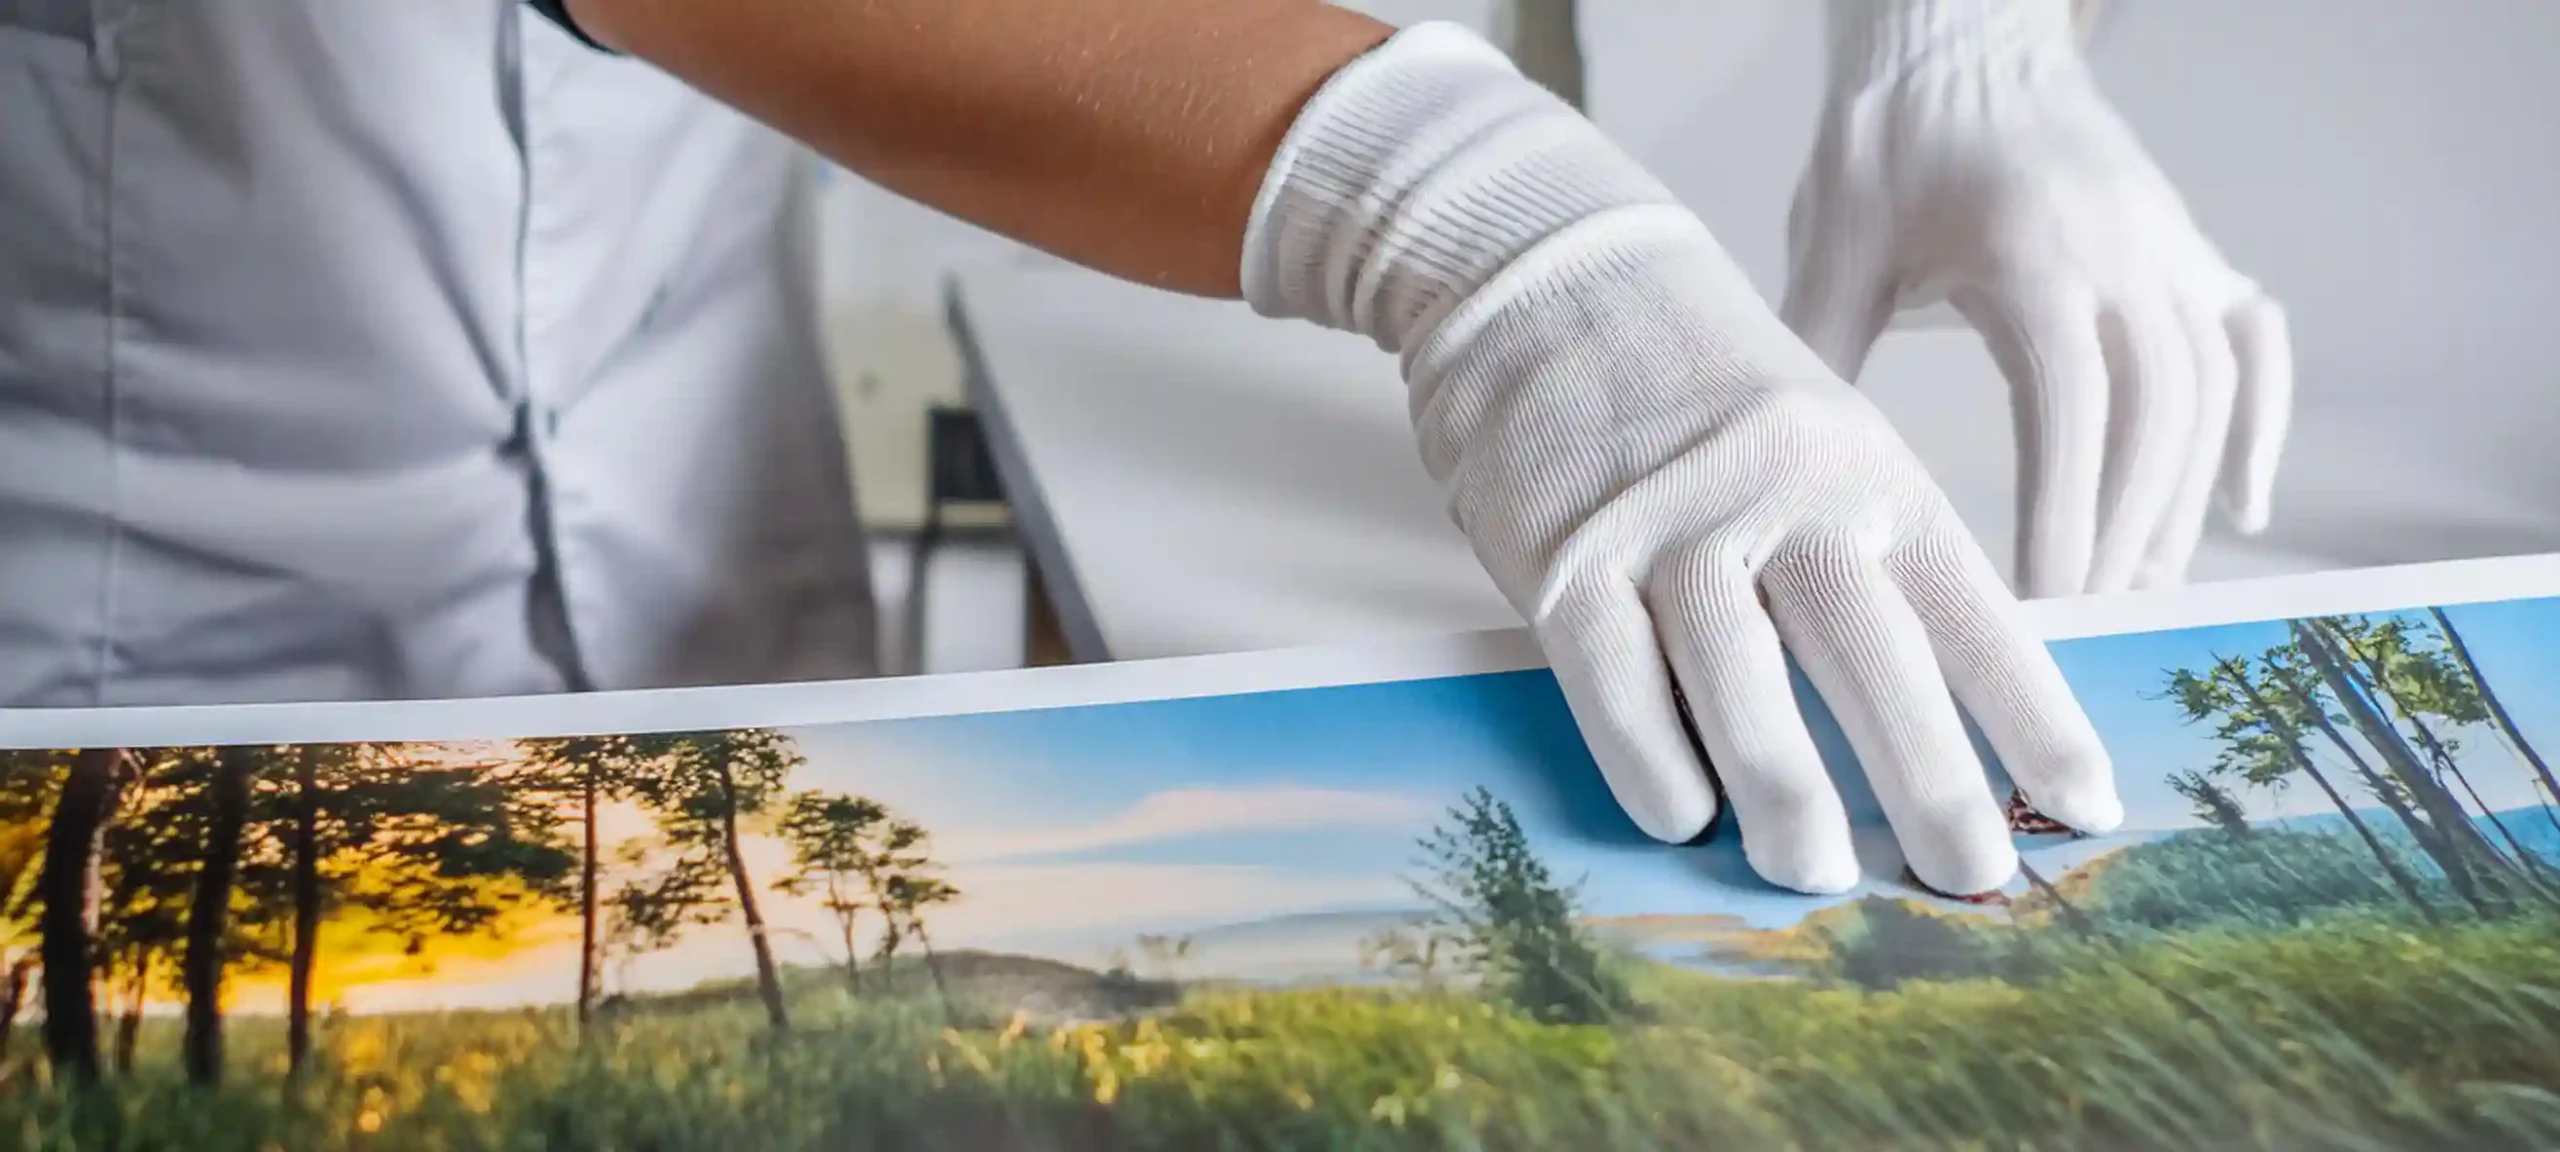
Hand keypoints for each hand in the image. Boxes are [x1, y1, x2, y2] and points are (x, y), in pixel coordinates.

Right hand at [1245, 24, 2120, 895]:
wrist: (1546, 270)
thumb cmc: (1695, 382)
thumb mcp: (1814, 437)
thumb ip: (1860, 552)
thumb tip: (1925, 720)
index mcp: (1867, 469)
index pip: (1971, 609)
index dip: (2032, 714)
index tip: (2085, 804)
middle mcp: (1781, 496)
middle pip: (1872, 655)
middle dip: (1933, 780)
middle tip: (1975, 880)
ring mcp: (1667, 524)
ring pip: (1741, 677)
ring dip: (1786, 790)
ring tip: (1817, 873)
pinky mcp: (1562, 552)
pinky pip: (1612, 675)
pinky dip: (1650, 755)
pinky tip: (1680, 816)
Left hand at [1781, 0, 2291, 597]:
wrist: (1957, 43)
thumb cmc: (1889, 140)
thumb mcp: (1837, 243)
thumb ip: (1816, 351)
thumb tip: (1776, 467)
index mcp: (2036, 251)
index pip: (2072, 409)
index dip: (2065, 515)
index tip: (2049, 604)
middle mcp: (2126, 249)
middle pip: (2156, 414)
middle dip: (2124, 529)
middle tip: (2090, 619)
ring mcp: (2171, 247)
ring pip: (2208, 391)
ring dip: (2180, 499)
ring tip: (2141, 590)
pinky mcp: (2189, 248)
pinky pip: (2251, 341)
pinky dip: (2258, 425)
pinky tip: (2237, 510)